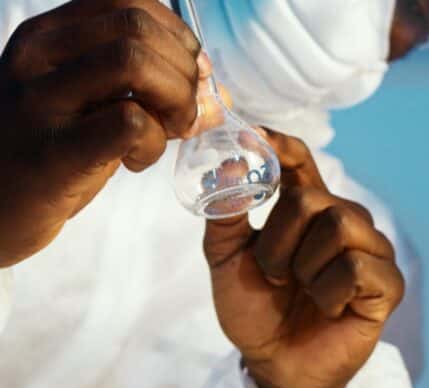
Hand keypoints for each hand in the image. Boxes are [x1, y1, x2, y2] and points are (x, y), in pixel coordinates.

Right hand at [0, 0, 215, 266]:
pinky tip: (135, 161)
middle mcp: (38, 58)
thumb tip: (220, 95)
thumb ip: (150, 92)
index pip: (127, 2)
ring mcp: (40, 102)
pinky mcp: (54, 152)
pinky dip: (152, 142)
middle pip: (137, 29)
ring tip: (164, 133)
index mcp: (48, 37)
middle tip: (183, 115)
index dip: (176, 36)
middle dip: (183, 72)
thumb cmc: (51, 155)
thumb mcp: (91, 106)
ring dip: (174, 100)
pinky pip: (129, 122)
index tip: (189, 76)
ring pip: (134, 63)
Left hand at [204, 130, 404, 387]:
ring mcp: (372, 252)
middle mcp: (346, 222)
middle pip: (314, 198)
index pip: (301, 161)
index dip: (281, 147)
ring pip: (341, 226)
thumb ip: (225, 212)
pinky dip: (329, 292)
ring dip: (305, 267)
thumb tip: (227, 164)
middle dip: (280, 241)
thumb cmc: (257, 310)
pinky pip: (357, 267)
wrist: (274, 365)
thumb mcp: (226, 259)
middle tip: (275, 276)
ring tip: (303, 292)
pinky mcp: (388, 285)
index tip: (255, 139)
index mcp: (308, 209)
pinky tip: (329, 308)